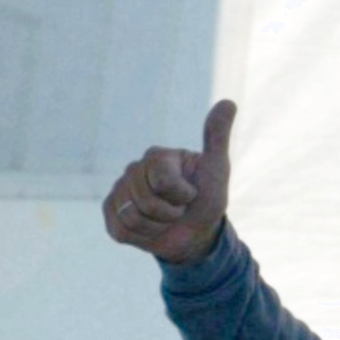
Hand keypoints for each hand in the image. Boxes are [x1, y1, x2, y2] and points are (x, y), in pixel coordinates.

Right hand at [102, 99, 233, 263]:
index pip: (163, 181)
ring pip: (132, 217)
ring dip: (156, 227)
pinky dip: (141, 236)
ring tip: (165, 220)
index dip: (182, 195)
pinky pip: (121, 230)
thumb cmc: (206, 198)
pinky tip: (150, 228)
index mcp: (156, 156)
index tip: (191, 194)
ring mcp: (119, 191)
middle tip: (179, 210)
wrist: (195, 232)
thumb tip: (228, 102)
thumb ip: (217, 138)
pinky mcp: (111, 213)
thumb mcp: (217, 169)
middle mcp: (133, 169)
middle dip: (170, 214)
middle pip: (147, 202)